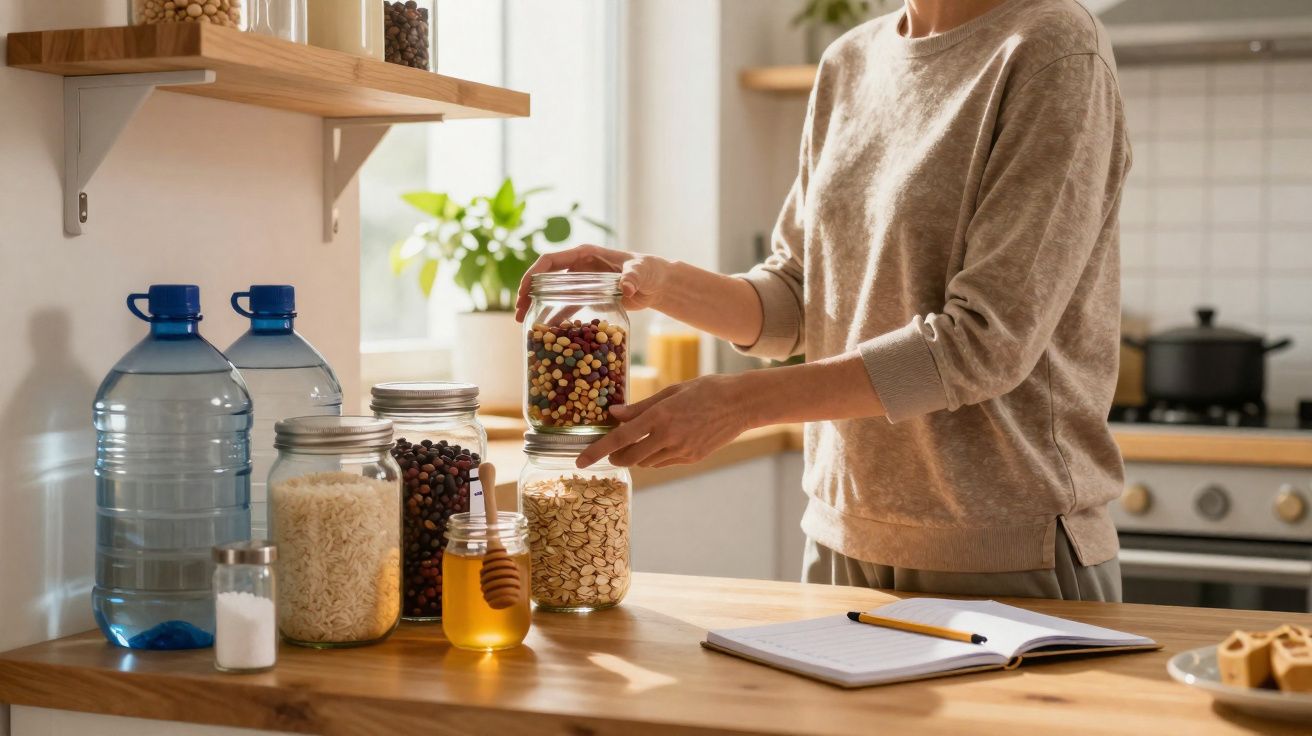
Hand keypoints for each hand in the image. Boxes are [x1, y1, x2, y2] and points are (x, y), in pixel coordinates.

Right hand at [514, 244, 671, 322]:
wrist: (657, 283)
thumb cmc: (649, 270)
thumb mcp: (641, 271)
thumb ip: (633, 276)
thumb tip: (626, 286)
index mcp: (585, 255)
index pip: (550, 261)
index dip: (533, 274)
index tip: (523, 291)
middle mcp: (579, 267)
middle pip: (544, 278)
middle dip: (528, 293)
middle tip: (518, 313)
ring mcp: (582, 282)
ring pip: (552, 293)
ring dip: (537, 307)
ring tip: (525, 324)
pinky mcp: (588, 296)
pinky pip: (567, 306)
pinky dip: (556, 317)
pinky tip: (549, 332)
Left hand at [577, 374, 756, 468]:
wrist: (742, 404)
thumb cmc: (706, 389)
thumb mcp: (670, 391)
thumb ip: (640, 406)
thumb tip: (613, 413)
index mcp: (660, 416)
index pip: (620, 438)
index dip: (597, 451)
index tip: (580, 461)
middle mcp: (668, 437)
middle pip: (630, 457)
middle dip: (616, 457)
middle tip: (610, 450)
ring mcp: (682, 451)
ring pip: (647, 462)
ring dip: (637, 455)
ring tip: (640, 439)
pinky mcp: (692, 459)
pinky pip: (664, 462)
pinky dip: (656, 456)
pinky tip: (662, 442)